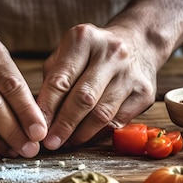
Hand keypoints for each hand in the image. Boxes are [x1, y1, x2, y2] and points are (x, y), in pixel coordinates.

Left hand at [37, 23, 161, 149]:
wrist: (137, 43)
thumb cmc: (92, 54)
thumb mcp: (67, 54)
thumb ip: (52, 80)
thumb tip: (38, 117)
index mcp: (84, 39)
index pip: (60, 80)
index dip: (47, 108)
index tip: (37, 128)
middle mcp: (110, 53)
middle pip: (83, 98)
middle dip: (64, 125)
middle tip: (50, 143)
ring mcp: (130, 73)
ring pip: (102, 114)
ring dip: (80, 134)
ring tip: (65, 143)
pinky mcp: (145, 92)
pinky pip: (118, 121)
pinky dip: (99, 133)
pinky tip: (85, 137)